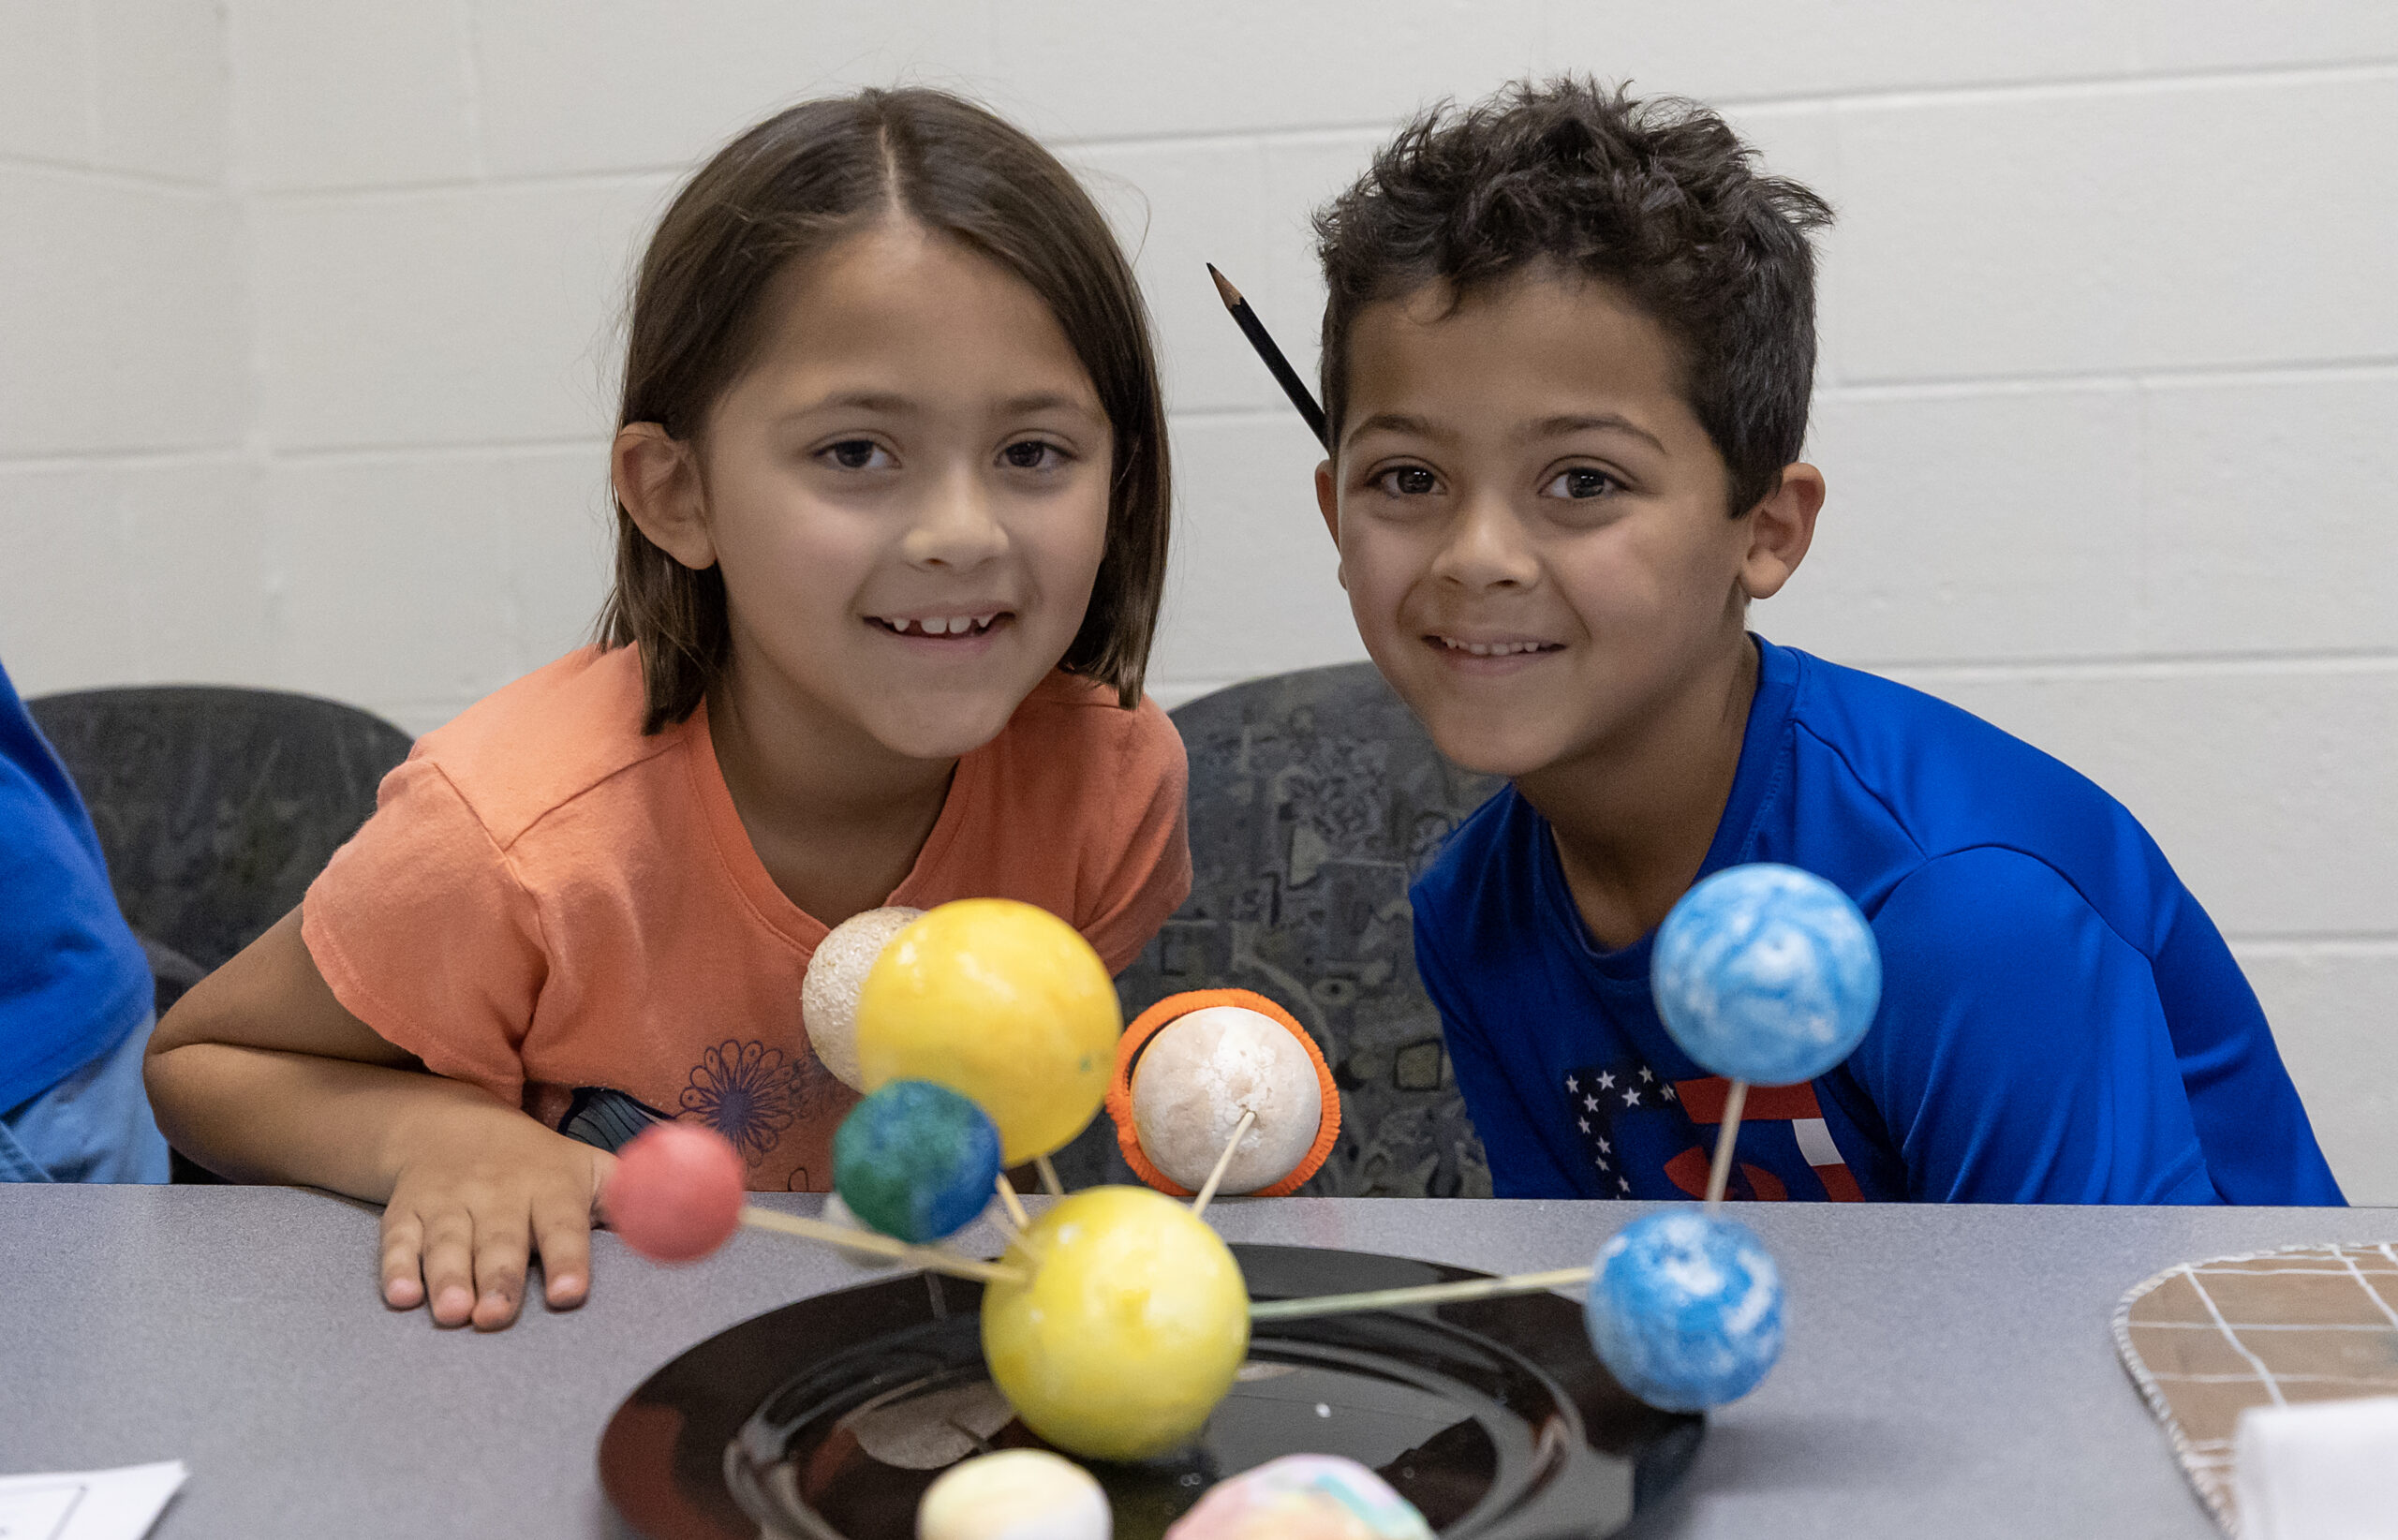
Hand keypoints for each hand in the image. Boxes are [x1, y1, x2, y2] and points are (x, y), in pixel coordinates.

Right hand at [378, 1104, 617, 1329]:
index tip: (569, 1296)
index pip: (562, 1225)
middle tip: (496, 1317)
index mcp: (550, 1187)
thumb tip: (715, 1221)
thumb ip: (640, 1199)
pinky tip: (401, 1298)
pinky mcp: (406, 1214)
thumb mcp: (593, 1169)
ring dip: (448, 1278)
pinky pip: (397, 1242)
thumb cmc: (542, 1165)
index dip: (567, 1259)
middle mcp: (497, 1195)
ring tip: (453, 1314)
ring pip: (448, 1243)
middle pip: (500, 1240)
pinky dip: (396, 1269)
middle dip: (499, 1279)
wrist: (452, 1126)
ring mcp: (449, 1204)